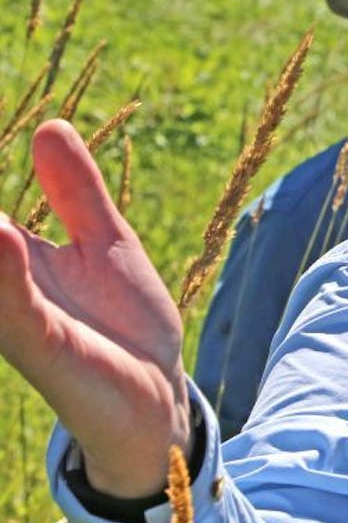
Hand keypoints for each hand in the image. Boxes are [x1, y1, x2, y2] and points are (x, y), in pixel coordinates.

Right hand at [0, 120, 188, 497]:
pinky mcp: (45, 347)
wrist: (157, 395)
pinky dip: (4, 271)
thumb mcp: (105, 242)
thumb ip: (76, 191)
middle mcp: (4, 287)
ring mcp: (18, 318)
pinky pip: (15, 308)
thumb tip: (49, 127)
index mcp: (13, 258)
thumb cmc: (123, 323)